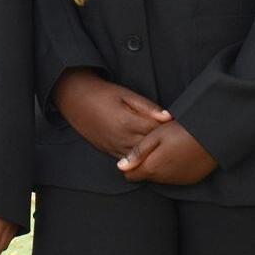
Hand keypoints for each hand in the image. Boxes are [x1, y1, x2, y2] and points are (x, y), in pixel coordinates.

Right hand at [52, 67, 169, 157]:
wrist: (75, 100)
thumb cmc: (103, 94)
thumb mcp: (126, 94)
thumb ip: (148, 107)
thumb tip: (168, 117)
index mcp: (127, 122)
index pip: (156, 130)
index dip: (169, 129)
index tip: (179, 126)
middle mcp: (121, 139)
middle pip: (150, 146)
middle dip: (164, 143)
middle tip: (177, 139)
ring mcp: (114, 148)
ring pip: (141, 157)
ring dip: (153, 153)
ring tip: (166, 149)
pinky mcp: (109, 152)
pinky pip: (129, 161)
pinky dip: (140, 158)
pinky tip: (149, 155)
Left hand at [117, 120, 217, 184]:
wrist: (214, 135)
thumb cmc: (183, 130)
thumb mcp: (156, 136)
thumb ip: (138, 152)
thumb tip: (120, 167)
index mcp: (153, 167)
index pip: (130, 175)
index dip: (130, 163)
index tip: (138, 150)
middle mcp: (164, 179)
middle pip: (146, 176)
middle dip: (146, 164)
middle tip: (155, 145)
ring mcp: (179, 181)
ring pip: (160, 177)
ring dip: (160, 166)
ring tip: (170, 147)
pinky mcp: (191, 180)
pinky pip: (175, 178)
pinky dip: (174, 169)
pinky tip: (181, 154)